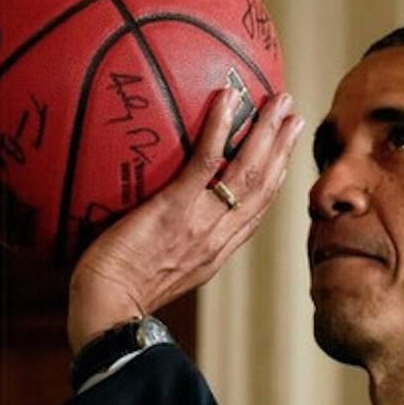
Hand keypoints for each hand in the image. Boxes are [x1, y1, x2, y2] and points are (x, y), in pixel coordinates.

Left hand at [67, 87, 304, 352]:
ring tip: (280, 100)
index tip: (285, 154)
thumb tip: (166, 227)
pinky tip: (229, 98)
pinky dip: (221, 127)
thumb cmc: (121, 292)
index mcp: (217, 251)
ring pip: (248, 171)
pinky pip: (206, 162)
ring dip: (268, 131)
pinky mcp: (177, 208)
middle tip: (294, 113)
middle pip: (263, 186)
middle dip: (282, 148)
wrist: (110, 306)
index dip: (275, 179)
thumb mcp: (163, 273)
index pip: (256, 211)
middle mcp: (219, 236)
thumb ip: (176, 247)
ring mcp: (202, 222)